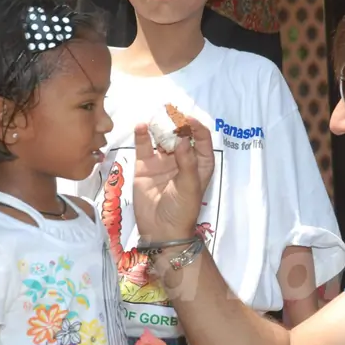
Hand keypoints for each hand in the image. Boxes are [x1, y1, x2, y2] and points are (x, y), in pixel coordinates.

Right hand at [133, 118, 214, 241]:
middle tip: (170, 113)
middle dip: (177, 123)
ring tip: (156, 117)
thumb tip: (182, 139)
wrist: (161, 230)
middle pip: (181, 134)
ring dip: (160, 126)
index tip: (187, 119)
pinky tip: (142, 127)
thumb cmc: (182, 210)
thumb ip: (186, 162)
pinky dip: (143, 135)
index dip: (196, 127)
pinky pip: (144, 147)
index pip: (201, 139)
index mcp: (199, 163)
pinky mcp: (145, 166)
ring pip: (162, 137)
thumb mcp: (189, 186)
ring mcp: (163, 161)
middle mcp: (182, 158)